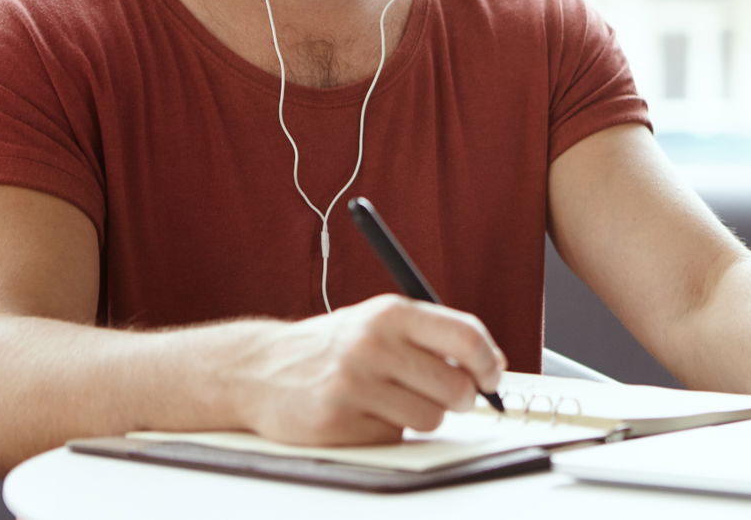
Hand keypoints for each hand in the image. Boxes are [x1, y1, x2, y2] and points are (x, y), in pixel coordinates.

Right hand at [228, 294, 506, 445]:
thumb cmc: (331, 346)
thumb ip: (431, 336)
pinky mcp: (339, 421)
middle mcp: (374, 344)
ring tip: (393, 400)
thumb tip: (489, 364)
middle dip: (462, 399)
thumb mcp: (379, 323)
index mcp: (391, 313)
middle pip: (455, 386)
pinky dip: (388, 430)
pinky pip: (394, 437)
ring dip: (421, 416)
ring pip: (430, 418)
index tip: (491, 376)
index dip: (489, 362)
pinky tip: (363, 413)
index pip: (466, 336)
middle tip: (450, 397)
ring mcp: (355, 384)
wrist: (259, 368)